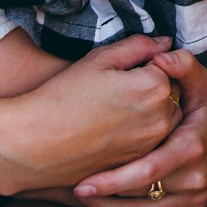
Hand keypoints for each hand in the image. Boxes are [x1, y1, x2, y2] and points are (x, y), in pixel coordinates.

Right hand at [0, 34, 180, 190]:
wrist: (34, 143)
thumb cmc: (63, 96)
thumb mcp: (99, 59)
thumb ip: (138, 46)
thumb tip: (166, 42)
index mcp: (155, 87)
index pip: (168, 66)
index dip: (145, 65)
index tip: (121, 72)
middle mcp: (161, 119)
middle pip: (172, 94)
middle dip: (154, 89)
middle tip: (117, 91)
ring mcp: (151, 146)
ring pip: (165, 120)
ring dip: (150, 112)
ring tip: (113, 111)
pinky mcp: (138, 165)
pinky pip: (152, 143)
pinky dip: (140, 135)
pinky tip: (112, 131)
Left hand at [76, 50, 206, 206]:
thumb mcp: (202, 83)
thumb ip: (183, 66)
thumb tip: (163, 55)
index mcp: (192, 148)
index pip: (146, 171)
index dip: (113, 180)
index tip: (82, 181)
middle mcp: (196, 181)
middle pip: (141, 197)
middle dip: (104, 196)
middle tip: (74, 189)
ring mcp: (196, 203)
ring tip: (84, 204)